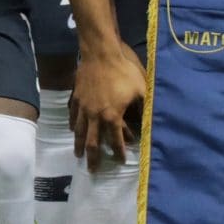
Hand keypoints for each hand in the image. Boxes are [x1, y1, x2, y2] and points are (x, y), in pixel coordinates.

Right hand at [72, 44, 146, 170]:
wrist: (101, 54)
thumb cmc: (123, 71)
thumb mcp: (141, 90)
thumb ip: (145, 108)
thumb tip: (150, 122)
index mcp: (112, 116)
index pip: (116, 140)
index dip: (119, 153)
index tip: (120, 161)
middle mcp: (95, 116)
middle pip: (93, 142)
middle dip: (93, 158)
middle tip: (92, 169)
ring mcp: (83, 107)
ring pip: (80, 131)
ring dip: (79, 145)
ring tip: (78, 155)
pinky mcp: (76, 97)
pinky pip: (73, 115)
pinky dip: (73, 124)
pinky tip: (73, 129)